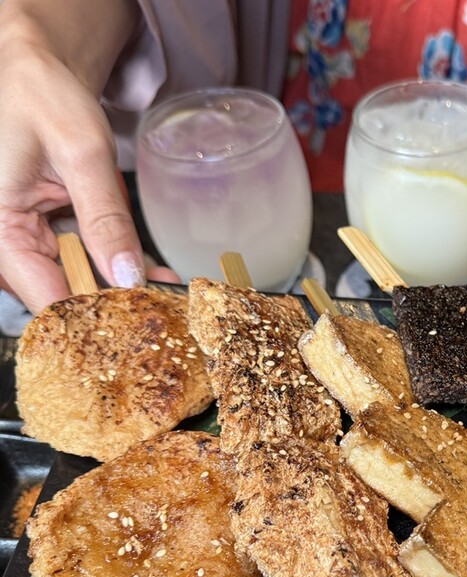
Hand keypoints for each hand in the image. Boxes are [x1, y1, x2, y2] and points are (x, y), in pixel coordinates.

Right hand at [0, 5, 143, 314]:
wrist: (38, 75)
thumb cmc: (44, 99)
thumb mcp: (81, 154)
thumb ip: (105, 218)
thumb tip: (126, 277)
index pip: (44, 297)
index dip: (91, 321)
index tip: (138, 328)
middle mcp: (8, 242)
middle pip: (62, 296)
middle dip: (114, 309)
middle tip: (166, 315)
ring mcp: (29, 240)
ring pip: (78, 283)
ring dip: (121, 290)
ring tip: (168, 296)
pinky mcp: (50, 235)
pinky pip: (86, 262)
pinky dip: (118, 266)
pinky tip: (155, 275)